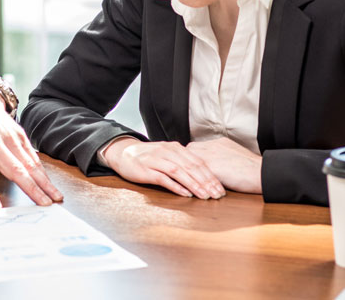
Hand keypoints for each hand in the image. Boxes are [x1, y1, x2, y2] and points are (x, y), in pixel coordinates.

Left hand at [0, 85, 63, 208]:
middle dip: (30, 187)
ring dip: (42, 181)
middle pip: (13, 169)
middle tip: (43, 204)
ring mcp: (8, 138)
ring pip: (27, 163)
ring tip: (54, 197)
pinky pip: (31, 155)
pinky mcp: (18, 134)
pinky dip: (41, 169)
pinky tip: (49, 182)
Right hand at [101, 137, 225, 198]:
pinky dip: (176, 186)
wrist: (123, 152)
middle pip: (191, 167)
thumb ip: (183, 161)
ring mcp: (156, 160)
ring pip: (180, 172)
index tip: (221, 188)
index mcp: (176, 148)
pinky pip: (164, 178)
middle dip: (206, 182)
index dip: (211, 175)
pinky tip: (185, 194)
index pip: (198, 162)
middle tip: (217, 195)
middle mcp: (168, 152)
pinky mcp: (146, 170)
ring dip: (194, 185)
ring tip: (205, 196)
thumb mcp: (168, 155)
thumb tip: (204, 174)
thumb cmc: (148, 157)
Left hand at [185, 137, 262, 193]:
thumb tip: (220, 165)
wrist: (263, 172)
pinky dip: (190, 180)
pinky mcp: (211, 166)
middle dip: (186, 161)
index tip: (190, 165)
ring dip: (187, 171)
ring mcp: (211, 155)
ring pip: (190, 160)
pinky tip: (190, 187)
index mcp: (220, 142)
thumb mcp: (237, 156)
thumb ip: (225, 157)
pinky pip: (194, 172)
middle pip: (190, 150)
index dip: (193, 156)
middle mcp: (213, 146)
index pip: (198, 146)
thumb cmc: (254, 169)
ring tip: (184, 181)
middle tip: (184, 172)